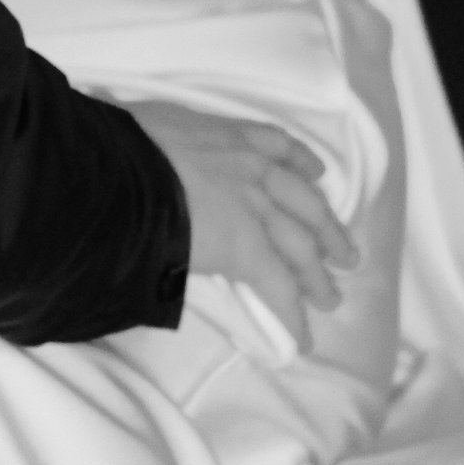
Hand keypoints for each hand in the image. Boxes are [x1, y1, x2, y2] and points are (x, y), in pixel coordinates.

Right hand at [125, 103, 354, 344]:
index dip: (301, 162)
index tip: (316, 173)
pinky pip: (278, 286)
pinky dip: (293, 314)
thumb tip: (146, 152)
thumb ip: (163, 144)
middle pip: (303, 202)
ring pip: (300, 245)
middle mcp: (252, 168)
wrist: (120, 171)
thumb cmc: (122, 145)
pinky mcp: (247, 249)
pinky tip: (302, 337)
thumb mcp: (150, 127)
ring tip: (329, 298)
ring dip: (318, 275)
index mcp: (227, 136)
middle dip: (326, 229)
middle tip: (343, 253)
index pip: (277, 145)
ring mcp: (255, 208)